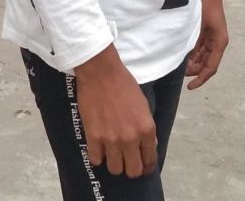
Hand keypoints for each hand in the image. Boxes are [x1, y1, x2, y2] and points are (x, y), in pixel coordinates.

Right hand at [75, 44, 156, 177]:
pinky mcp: (93, 137)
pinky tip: (98, 147)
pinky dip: (97, 156)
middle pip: (133, 171)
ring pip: (115, 169)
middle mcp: (131, 138)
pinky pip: (96, 160)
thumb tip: (150, 144)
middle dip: (131, 168)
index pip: (150, 160)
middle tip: (126, 160)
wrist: (101, 72)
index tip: (142, 166)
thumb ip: (147, 127)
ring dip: (114, 163)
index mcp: (146, 129)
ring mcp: (111, 139)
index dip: (146, 166)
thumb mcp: (143, 104)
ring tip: (112, 153)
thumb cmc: (124, 83)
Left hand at [186, 0, 228, 90]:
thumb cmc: (204, 3)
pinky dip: (191, 53)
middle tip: (178, 70)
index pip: (210, 68)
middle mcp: (217, 41)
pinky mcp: (205, 31)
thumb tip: (187, 62)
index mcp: (220, 42)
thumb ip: (194, 44)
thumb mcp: (198, 26)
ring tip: (178, 63)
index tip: (189, 87)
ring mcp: (212, 36)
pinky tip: (180, 53)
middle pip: (205, 64)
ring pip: (202, 56)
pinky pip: (199, 47)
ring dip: (191, 62)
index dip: (201, 79)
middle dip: (193, 70)